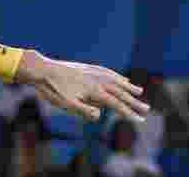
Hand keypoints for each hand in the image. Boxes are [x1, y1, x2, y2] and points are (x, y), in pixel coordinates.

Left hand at [16, 51, 149, 121]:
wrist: (41, 69)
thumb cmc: (52, 89)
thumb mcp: (66, 104)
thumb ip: (84, 111)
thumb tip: (100, 115)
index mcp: (94, 90)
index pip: (116, 104)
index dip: (128, 113)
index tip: (140, 120)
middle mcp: (96, 79)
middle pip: (119, 91)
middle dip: (133, 101)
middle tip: (147, 109)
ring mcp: (91, 71)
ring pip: (114, 79)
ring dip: (127, 86)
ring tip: (139, 90)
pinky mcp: (85, 67)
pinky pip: (105, 71)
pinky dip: (115, 75)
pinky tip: (117, 77)